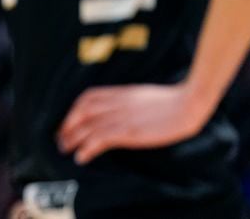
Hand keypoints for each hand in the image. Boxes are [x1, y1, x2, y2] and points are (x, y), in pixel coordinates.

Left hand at [57, 83, 207, 164]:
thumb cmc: (172, 101)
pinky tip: (82, 157)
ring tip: (65, 150)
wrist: (189, 103)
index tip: (67, 122)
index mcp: (121, 92)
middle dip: (67, 125)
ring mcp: (122, 116)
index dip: (73, 110)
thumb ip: (128, 101)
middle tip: (60, 139)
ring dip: (73, 138)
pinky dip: (87, 148)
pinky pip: (100, 139)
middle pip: (82, 111)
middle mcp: (117, 102)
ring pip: (87, 126)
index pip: (87, 97)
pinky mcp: (129, 130)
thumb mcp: (143, 96)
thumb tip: (119, 110)